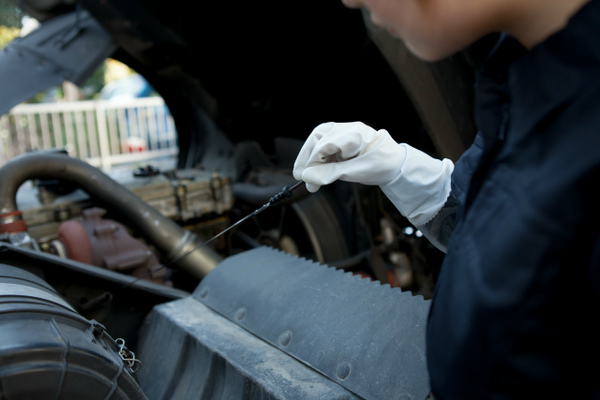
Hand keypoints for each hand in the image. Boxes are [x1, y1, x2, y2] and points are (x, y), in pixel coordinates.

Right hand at [293, 121, 453, 225]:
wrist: (395, 163)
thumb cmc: (381, 166)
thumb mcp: (357, 173)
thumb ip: (331, 174)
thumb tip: (307, 177)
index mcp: (354, 134)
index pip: (324, 145)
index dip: (312, 163)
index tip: (306, 180)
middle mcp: (348, 128)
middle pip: (317, 138)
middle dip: (307, 158)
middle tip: (301, 177)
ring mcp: (344, 131)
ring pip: (318, 139)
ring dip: (310, 157)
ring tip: (308, 175)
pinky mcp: (341, 137)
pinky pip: (323, 144)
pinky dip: (318, 157)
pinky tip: (318, 170)